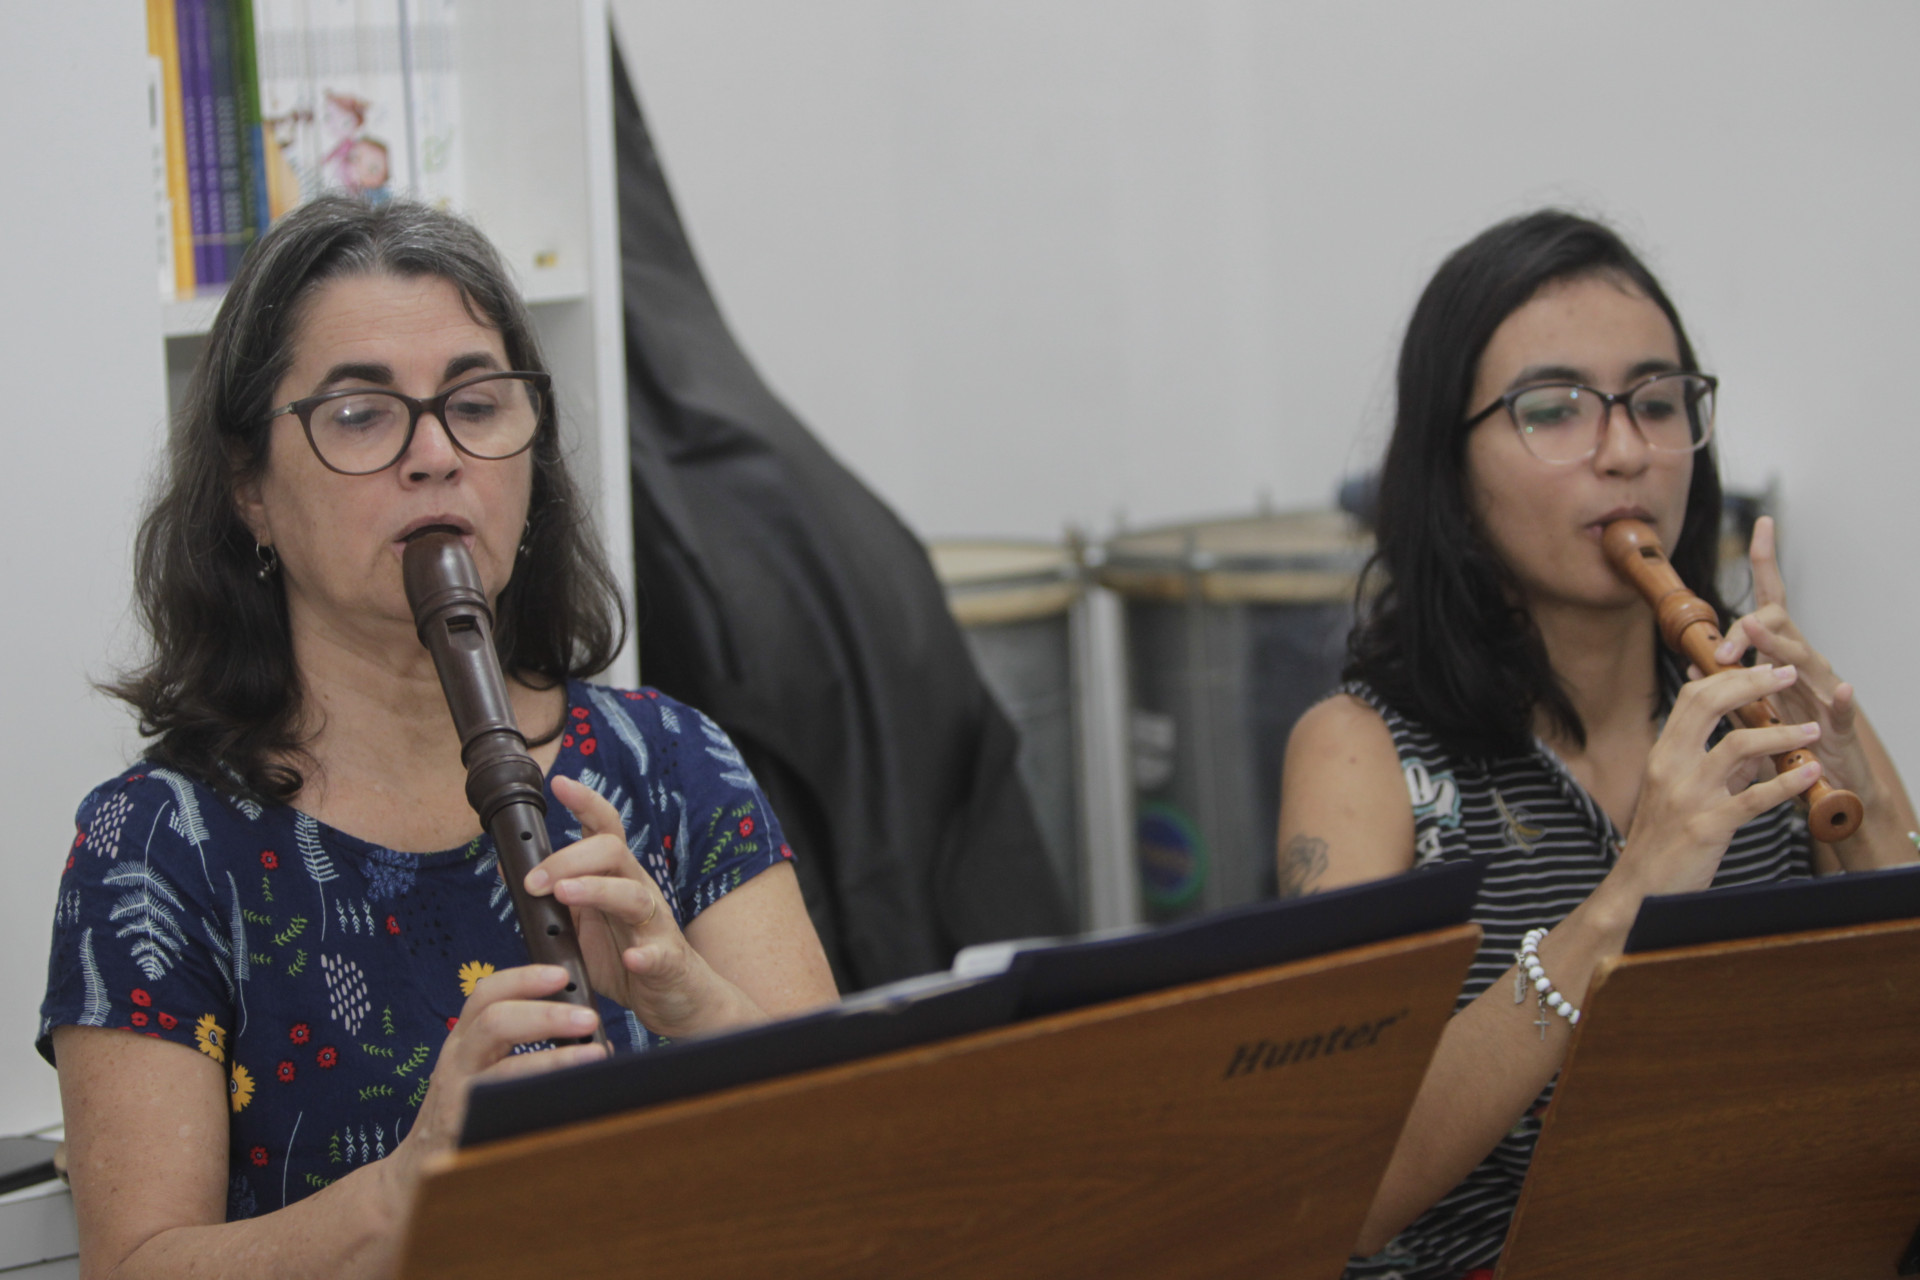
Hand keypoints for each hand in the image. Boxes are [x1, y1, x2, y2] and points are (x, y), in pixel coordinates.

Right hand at [391, 964, 605, 1189]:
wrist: (417, 1169)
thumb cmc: (462, 1108)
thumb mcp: (480, 1065)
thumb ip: (517, 1042)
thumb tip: (585, 1034)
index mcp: (466, 1038)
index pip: (487, 994)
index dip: (523, 978)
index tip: (560, 975)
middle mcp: (458, 1060)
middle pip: (495, 1022)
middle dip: (546, 1015)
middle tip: (588, 1018)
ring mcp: (459, 1097)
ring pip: (506, 1068)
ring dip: (556, 1059)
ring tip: (593, 1056)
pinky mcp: (466, 1131)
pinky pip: (506, 1111)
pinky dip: (543, 1102)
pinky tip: (570, 1101)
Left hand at [525, 775, 759, 1039]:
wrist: (676, 999)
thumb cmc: (626, 957)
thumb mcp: (582, 924)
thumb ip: (554, 896)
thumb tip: (509, 868)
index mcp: (616, 878)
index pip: (604, 830)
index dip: (585, 803)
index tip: (559, 783)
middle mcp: (639, 892)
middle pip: (613, 852)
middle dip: (569, 859)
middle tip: (535, 880)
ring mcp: (655, 925)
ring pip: (633, 895)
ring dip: (597, 890)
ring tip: (566, 894)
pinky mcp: (668, 961)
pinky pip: (659, 953)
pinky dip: (646, 954)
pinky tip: (631, 958)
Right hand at [1616, 662, 1822, 897]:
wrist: (1639, 888)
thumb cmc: (1662, 841)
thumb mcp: (1678, 792)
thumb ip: (1712, 764)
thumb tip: (1751, 739)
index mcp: (1663, 755)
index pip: (1693, 697)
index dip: (1728, 676)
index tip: (1761, 670)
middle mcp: (1670, 767)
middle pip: (1709, 705)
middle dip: (1753, 684)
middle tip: (1786, 676)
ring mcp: (1688, 796)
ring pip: (1737, 746)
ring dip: (1781, 733)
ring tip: (1812, 729)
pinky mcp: (1707, 826)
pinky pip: (1753, 798)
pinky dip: (1787, 783)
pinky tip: (1810, 772)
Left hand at [1711, 516, 1872, 797]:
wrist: (1829, 776)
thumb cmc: (1790, 735)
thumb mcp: (1752, 706)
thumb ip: (1728, 683)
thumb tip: (1692, 667)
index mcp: (1781, 654)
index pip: (1769, 604)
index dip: (1766, 562)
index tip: (1762, 523)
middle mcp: (1804, 662)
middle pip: (1780, 624)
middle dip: (1751, 625)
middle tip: (1724, 645)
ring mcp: (1825, 689)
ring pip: (1805, 658)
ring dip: (1781, 646)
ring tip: (1758, 634)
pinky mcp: (1840, 723)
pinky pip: (1844, 707)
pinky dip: (1843, 699)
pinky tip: (1842, 690)